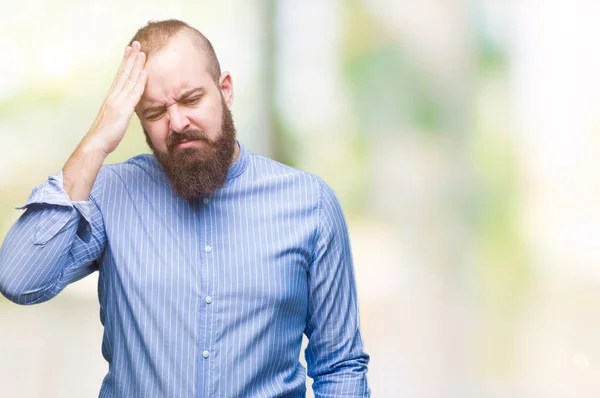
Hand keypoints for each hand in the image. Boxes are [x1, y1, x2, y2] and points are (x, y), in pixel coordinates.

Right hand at [85, 41, 146, 155]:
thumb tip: (126, 108)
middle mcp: (114, 96)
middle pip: (123, 73)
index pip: (119, 76)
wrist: (95, 143)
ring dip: (136, 65)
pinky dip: (139, 82)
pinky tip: (144, 72)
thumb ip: (119, 110)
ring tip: (142, 52)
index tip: (129, 51)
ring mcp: (118, 101)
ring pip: (129, 79)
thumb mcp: (113, 119)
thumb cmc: (104, 135)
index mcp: (111, 97)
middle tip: (136, 43)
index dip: (125, 63)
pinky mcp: (123, 110)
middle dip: (130, 57)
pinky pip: (133, 93)